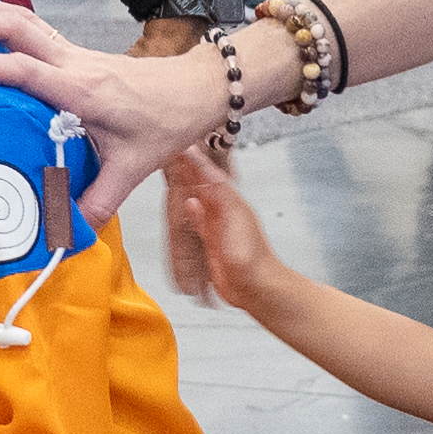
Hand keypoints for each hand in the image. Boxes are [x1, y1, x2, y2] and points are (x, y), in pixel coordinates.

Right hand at [0, 0, 239, 212]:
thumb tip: (65, 235)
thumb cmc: (164, 124)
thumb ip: (96, 202)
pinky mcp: (71, 52)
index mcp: (82, 90)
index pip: (25, 70)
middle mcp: (72, 63)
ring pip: (20, 17)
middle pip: (16, 24)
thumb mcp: (132, 170)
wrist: (193, 91)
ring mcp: (71, 52)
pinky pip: (28, 27)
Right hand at [158, 153, 284, 311]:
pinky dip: (189, 210)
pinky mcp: (211, 242)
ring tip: (176, 168)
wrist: (258, 289)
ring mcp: (217, 226)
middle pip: (202, 184)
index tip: (183, 145)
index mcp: (231, 203)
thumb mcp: (235, 225)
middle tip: (174, 149)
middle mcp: (224, 211)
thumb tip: (197, 190)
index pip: (209, 174)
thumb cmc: (252, 259)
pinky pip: (197, 222)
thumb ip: (217, 204)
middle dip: (190, 167)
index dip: (196, 160)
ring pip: (199, 200)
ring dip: (188, 184)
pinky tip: (185, 202)